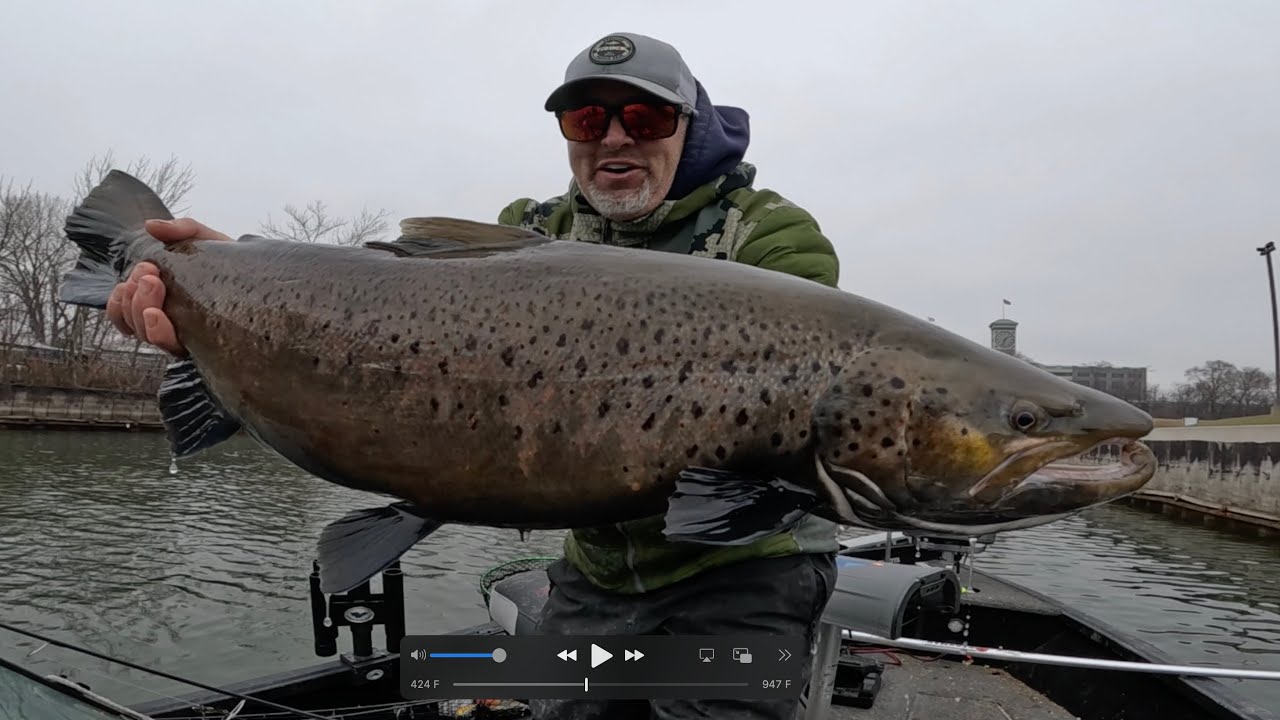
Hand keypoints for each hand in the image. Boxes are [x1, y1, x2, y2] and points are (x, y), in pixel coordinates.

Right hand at [106, 218, 231, 356]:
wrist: (262, 278)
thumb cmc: (228, 263)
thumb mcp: (205, 239)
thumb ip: (181, 229)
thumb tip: (151, 226)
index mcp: (159, 299)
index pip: (123, 307)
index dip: (122, 295)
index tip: (145, 269)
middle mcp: (166, 320)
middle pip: (131, 320)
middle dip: (134, 296)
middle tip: (150, 277)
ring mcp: (181, 333)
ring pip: (144, 333)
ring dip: (141, 310)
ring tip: (155, 287)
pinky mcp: (199, 345)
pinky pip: (168, 346)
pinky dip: (156, 331)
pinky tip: (159, 317)